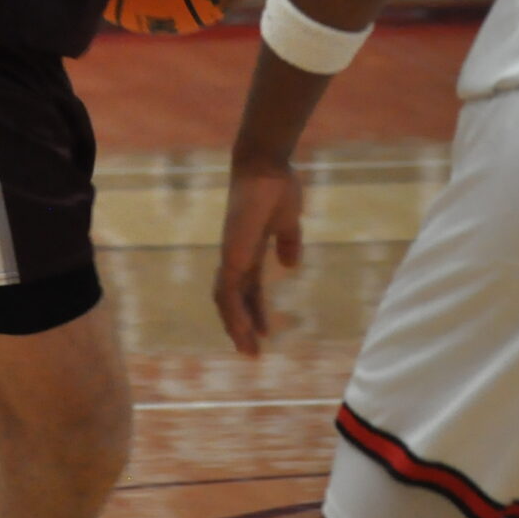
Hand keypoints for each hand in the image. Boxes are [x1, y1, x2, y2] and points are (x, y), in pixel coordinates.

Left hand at [213, 160, 303, 357]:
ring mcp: (231, 255)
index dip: (254, 310)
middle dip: (241, 325)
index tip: (264, 332)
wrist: (265, 166)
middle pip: (233, 298)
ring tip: (249, 350)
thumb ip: (288, 241)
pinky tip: (245, 331)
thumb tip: (290, 264)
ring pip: (227, 300)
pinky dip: (235, 314)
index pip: (247, 287)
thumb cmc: (277, 186)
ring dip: (237, 327)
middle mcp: (235, 255)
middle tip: (251, 351)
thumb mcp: (288, 221)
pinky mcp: (232, 255)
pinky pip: (230, 293)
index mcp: (249, 248)